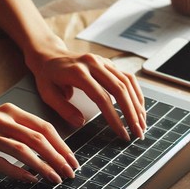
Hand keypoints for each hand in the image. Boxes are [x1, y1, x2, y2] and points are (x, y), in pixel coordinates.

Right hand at [0, 104, 78, 182]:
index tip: (72, 160)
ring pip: (24, 151)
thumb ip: (19, 129)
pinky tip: (30, 180)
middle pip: (39, 140)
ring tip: (55, 179)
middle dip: (59, 158)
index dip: (62, 145)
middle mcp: (2, 120)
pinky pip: (3, 163)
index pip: (45, 128)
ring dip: (43, 167)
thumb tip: (45, 146)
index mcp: (11, 111)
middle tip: (70, 173)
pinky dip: (20, 173)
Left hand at [30, 49, 146, 140]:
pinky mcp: (108, 63)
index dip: (114, 117)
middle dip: (132, 113)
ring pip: (127, 82)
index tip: (122, 133)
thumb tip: (81, 123)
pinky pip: (127, 77)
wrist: (49, 55)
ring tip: (142, 123)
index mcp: (78, 72)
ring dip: (137, 104)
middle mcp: (94, 64)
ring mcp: (103, 62)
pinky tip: (140, 107)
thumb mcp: (47, 94)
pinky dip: (136, 93)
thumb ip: (64, 109)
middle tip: (138, 133)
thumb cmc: (47, 76)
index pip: (102, 97)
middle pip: (120, 89)